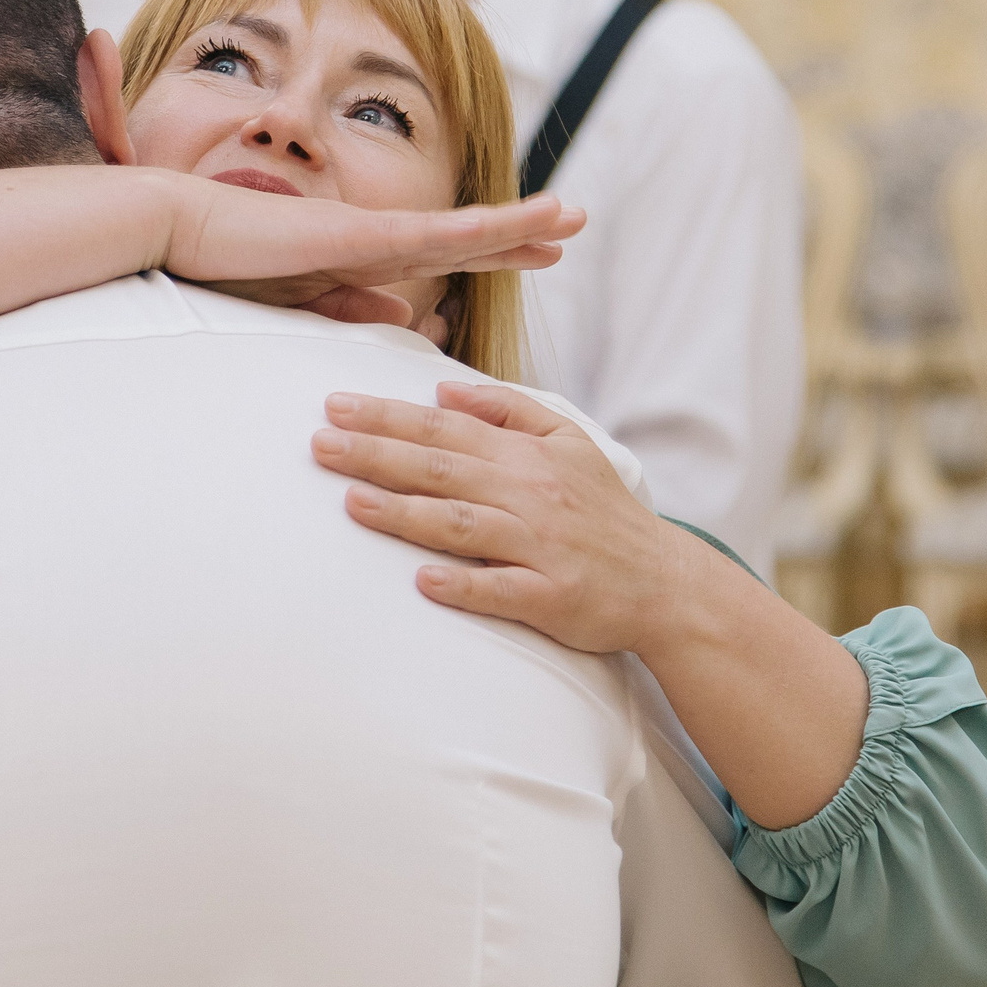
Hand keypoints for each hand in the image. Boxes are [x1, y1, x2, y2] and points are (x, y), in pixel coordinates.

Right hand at [165, 179, 582, 309]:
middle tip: (569, 223)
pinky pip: (437, 234)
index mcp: (352, 257)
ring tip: (570, 216)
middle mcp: (368, 237)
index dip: (485, 250)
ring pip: (460, 229)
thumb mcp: (292, 303)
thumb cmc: (213, 266)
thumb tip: (405, 318)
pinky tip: (526, 225)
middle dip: (516, 231)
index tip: (532, 250)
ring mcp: (366, 232)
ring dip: (518, 222)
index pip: (433, 255)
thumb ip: (347, 310)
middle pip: (458, 234)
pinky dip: (487, 229)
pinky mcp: (359, 235)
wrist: (168, 229)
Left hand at [308, 382, 696, 654]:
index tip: (336, 407)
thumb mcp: (570, 442)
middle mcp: (530, 496)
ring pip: (463, 526)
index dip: (389, 417)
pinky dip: (464, 585)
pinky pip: (501, 590)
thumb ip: (509, 410)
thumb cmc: (604, 512)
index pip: (445, 429)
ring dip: (406, 514)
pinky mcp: (551, 597)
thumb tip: (444, 390)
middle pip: (442, 470)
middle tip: (320, 444)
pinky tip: (423, 582)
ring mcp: (539, 548)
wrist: (666, 582)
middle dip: (377, 454)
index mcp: (527, 457)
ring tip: (354, 503)